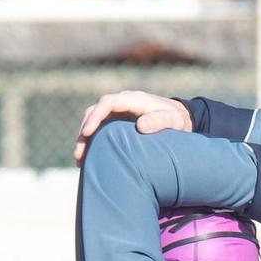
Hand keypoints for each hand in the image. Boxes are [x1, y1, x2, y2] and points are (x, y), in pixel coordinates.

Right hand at [75, 91, 190, 162]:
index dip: (95, 117)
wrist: (181, 119)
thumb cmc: (177, 120)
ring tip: (80, 160)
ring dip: (85, 139)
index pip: (107, 103)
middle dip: (84, 132)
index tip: (86, 133)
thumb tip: (140, 126)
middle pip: (95, 112)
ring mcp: (119, 112)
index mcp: (133, 100)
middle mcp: (123, 103)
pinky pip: (101, 130)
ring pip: (95, 121)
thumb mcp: (172, 121)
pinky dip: (93, 143)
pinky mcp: (118, 123)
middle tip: (79, 154)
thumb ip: (159, 121)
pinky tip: (89, 159)